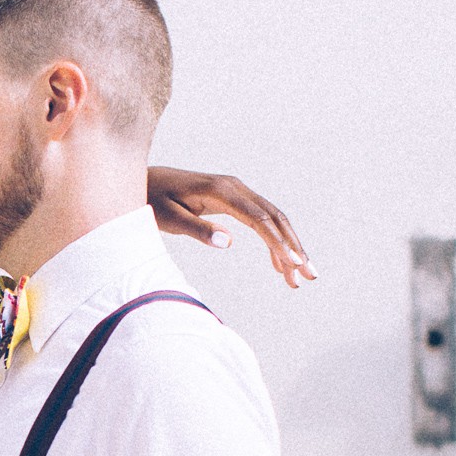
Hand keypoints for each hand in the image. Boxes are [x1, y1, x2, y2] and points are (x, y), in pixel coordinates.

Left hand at [147, 166, 314, 288]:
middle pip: (275, 218)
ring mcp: (237, 191)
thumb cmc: (153, 200)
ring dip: (289, 247)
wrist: (146, 179)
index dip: (279, 242)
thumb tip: (229, 242)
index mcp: (221, 191)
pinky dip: (273, 241)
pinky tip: (279, 264)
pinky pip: (261, 219)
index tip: (293, 264)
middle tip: (309, 276)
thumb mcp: (168, 218)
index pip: (259, 219)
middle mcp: (235, 187)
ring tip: (300, 277)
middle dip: (294, 248)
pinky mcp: (234, 199)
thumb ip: (197, 229)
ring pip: (273, 219)